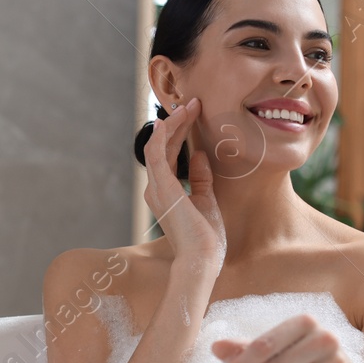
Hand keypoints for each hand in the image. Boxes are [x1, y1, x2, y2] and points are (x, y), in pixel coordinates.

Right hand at [141, 98, 224, 276]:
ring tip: (188, 106)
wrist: (203, 259)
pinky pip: (157, 156)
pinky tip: (169, 120)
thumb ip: (201, 179)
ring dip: (173, 124)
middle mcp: (157, 189)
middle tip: (193, 103)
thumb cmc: (205, 238)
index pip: (170, 154)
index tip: (195, 113)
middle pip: (164, 147)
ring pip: (159, 146)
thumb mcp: (206, 201)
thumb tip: (201, 155)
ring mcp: (157, 189)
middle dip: (178, 122)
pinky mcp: (163, 189)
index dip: (181, 132)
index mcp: (166, 192)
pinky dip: (161, 136)